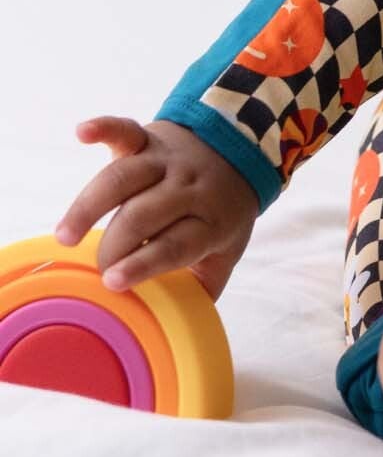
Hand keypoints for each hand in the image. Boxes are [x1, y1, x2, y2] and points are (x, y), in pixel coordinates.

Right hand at [54, 116, 258, 301]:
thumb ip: (204, 286)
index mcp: (211, 218)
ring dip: (91, 205)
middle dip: (115, 245)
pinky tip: (83, 133)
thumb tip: (177, 328)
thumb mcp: (228, 249)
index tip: (114, 282)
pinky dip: (104, 128)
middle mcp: (188, 187)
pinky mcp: (150, 137)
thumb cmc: (225, 209)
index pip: (175, 244)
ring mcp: (167, 160)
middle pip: (143, 215)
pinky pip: (126, 130)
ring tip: (67, 235)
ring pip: (125, 178)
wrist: (242, 144)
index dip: (144, 263)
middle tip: (98, 268)